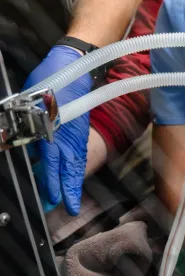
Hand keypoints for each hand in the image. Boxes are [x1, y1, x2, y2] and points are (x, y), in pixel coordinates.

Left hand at [24, 45, 91, 214]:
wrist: (73, 67)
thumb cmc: (48, 82)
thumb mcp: (26, 103)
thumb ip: (20, 127)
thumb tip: (13, 144)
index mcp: (54, 131)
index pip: (52, 164)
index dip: (52, 183)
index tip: (53, 199)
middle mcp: (68, 137)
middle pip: (69, 170)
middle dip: (67, 191)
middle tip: (68, 208)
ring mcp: (76, 135)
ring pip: (75, 164)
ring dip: (72, 183)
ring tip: (71, 199)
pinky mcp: (80, 131)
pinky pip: (78, 155)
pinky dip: (75, 169)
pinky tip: (72, 176)